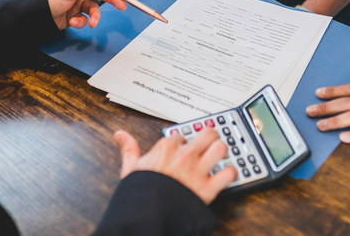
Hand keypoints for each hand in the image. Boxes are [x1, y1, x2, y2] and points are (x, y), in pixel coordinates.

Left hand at [47, 0, 126, 29]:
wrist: (37, 16)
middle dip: (111, 0)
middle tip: (121, 5)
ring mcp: (78, 2)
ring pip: (94, 8)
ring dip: (94, 16)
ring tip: (92, 22)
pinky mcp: (76, 14)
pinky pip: (86, 18)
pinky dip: (82, 21)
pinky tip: (74, 21)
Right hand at [113, 128, 236, 204]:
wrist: (146, 216)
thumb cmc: (139, 194)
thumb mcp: (130, 168)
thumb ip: (128, 148)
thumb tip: (119, 135)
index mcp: (166, 148)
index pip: (182, 134)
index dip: (183, 142)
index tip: (182, 149)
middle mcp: (185, 156)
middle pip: (208, 134)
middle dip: (210, 138)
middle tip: (208, 144)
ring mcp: (198, 172)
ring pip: (220, 149)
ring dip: (221, 152)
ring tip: (218, 157)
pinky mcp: (208, 189)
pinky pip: (228, 174)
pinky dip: (230, 174)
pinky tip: (225, 176)